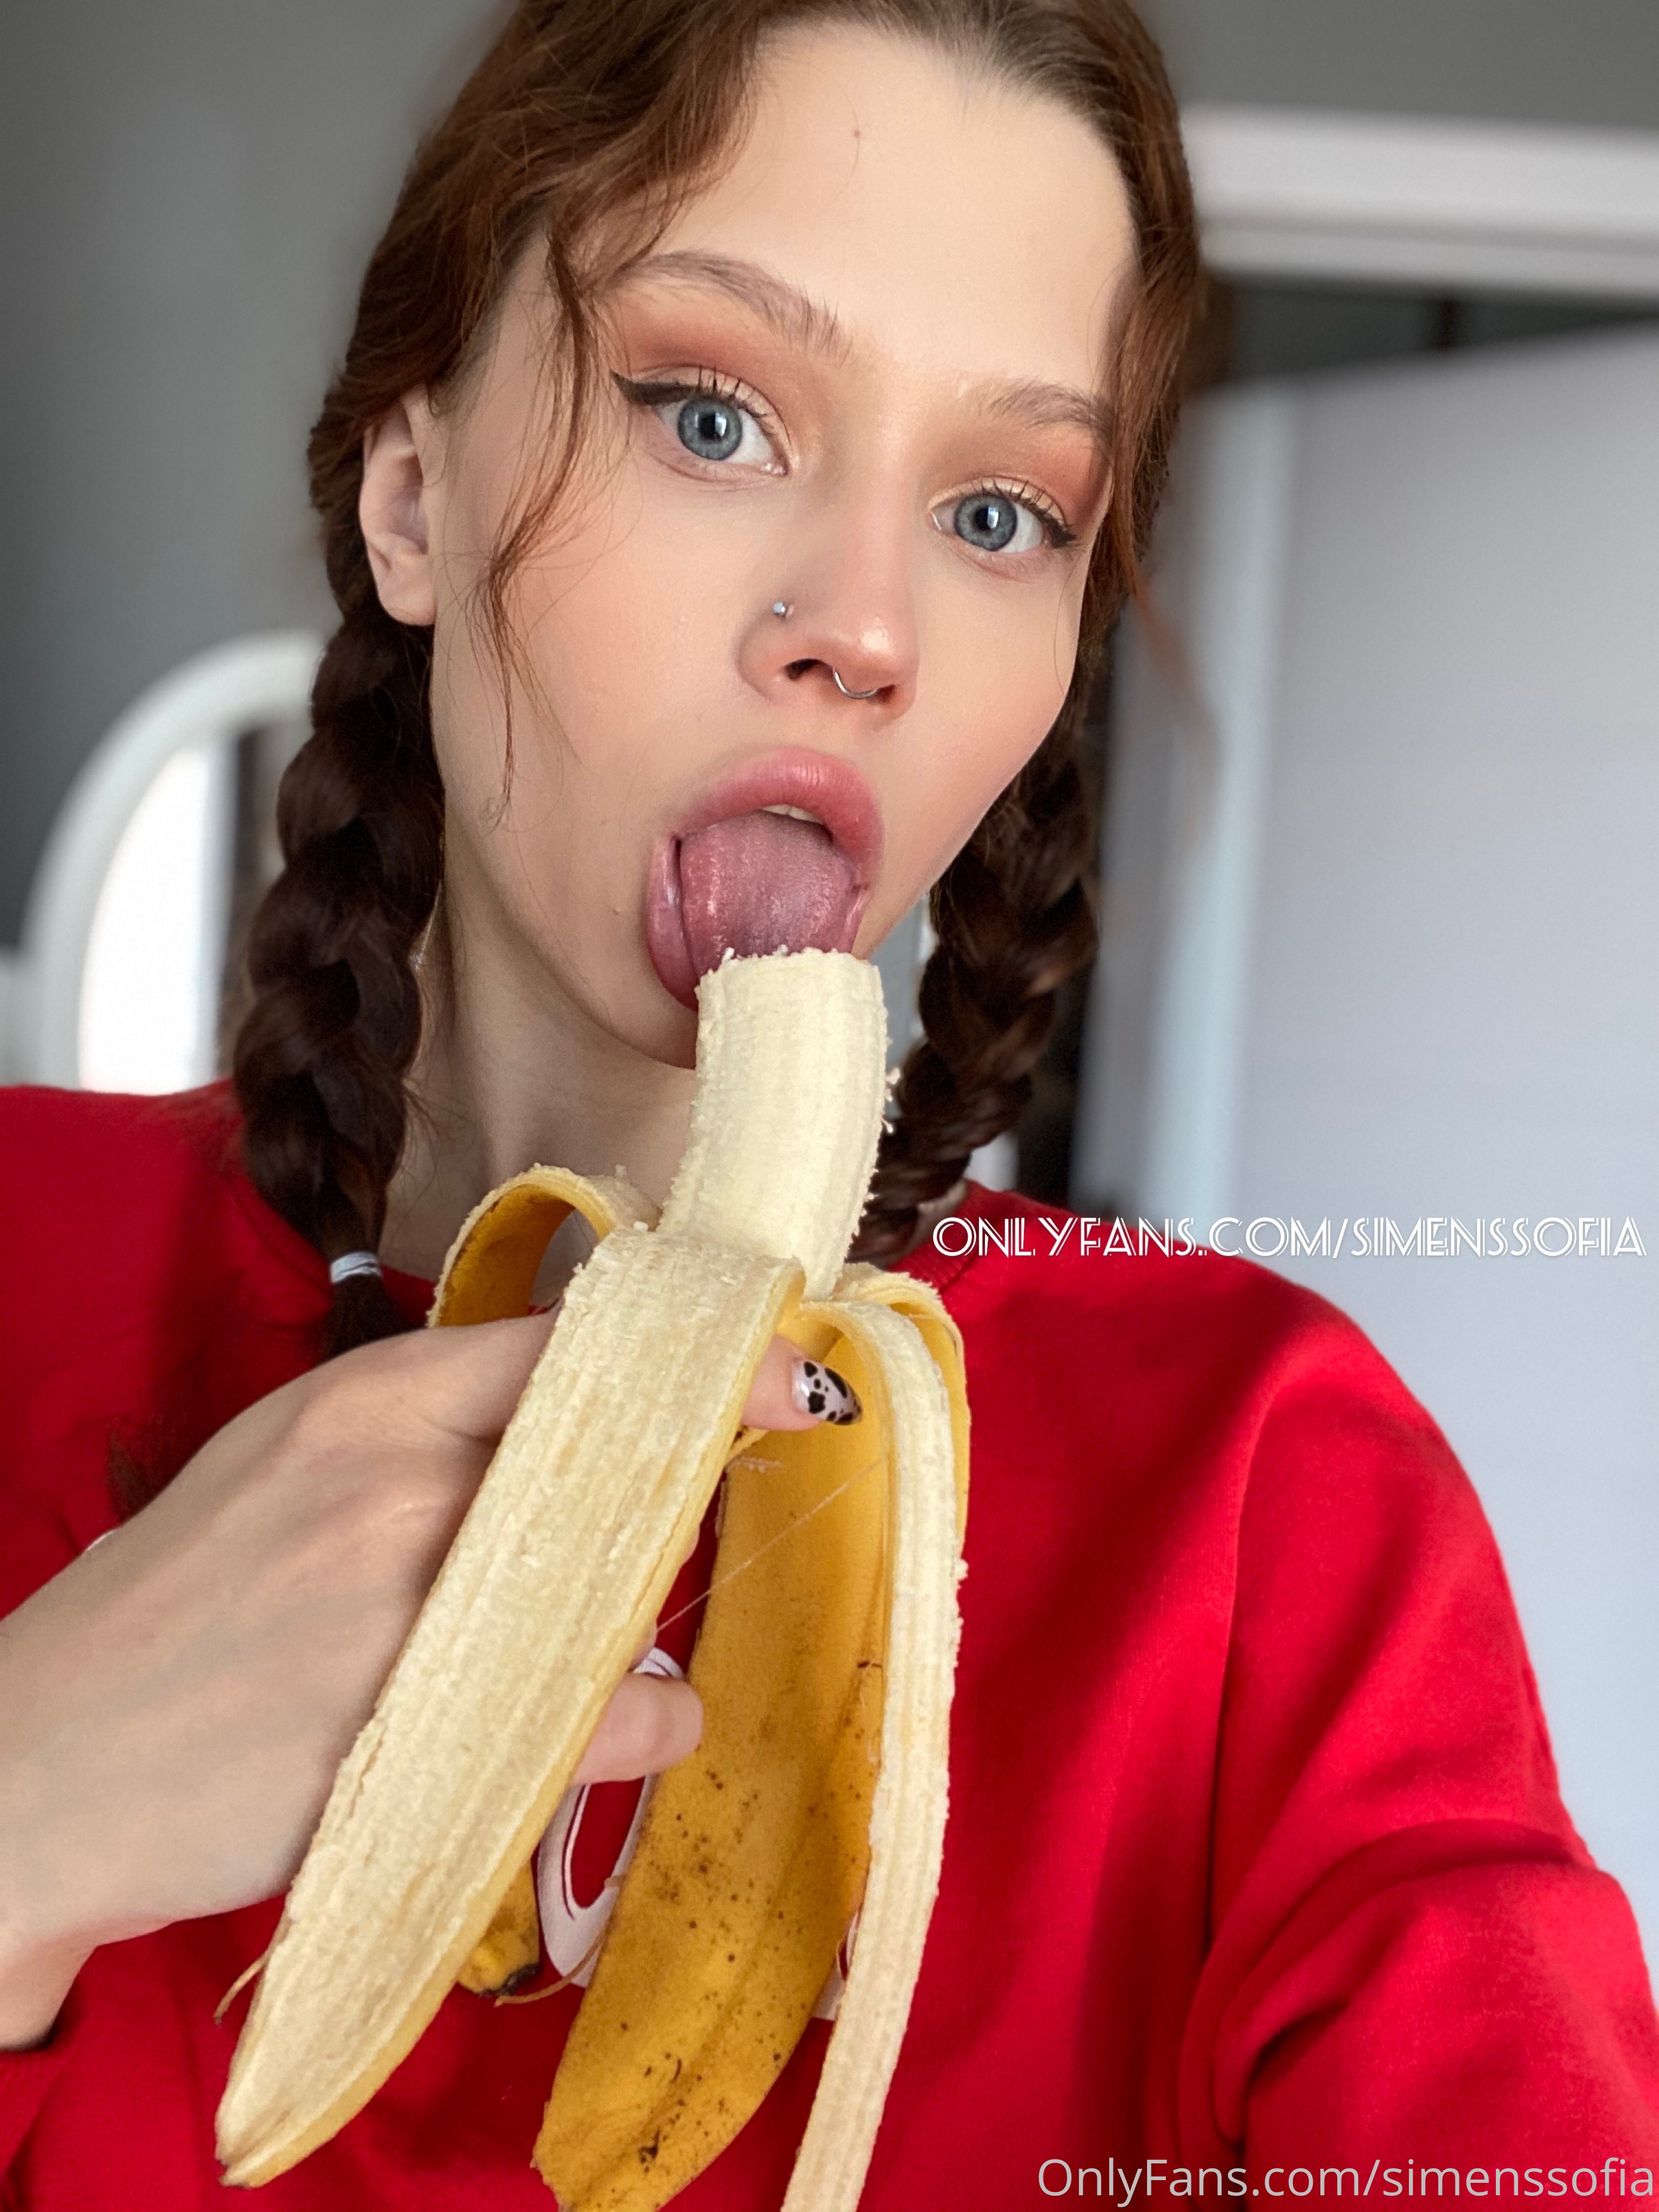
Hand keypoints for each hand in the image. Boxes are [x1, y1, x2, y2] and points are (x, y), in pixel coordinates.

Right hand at [0, 1316, 849, 2048]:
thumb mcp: (289, 1466)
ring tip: (613, 1647)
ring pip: (625, 1593)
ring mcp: (409, 1609)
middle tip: (700, 1517)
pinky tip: (631, 1726)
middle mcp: (399, 1484)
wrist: (41, 1759)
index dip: (705, 1358)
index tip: (801, 1374)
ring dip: (645, 1621)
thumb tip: (577, 1428)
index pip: (574, 1349)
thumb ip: (425, 1433)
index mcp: (368, 1401)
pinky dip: (649, 1724)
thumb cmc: (179, 1605)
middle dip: (681, 1492)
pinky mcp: (419, 1729)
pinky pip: (614, 1716)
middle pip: (620, 1465)